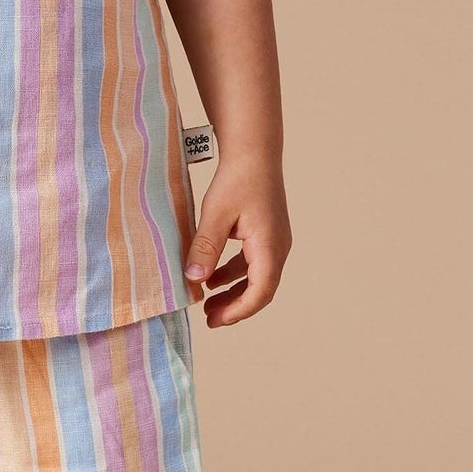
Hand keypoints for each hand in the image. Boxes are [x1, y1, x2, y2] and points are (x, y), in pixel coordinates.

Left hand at [182, 154, 292, 326]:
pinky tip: (212, 277)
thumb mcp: (215, 215)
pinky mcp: (266, 234)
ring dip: (233, 292)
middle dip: (235, 307)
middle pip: (261, 289)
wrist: (254, 151)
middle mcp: (278, 247)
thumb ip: (205, 248)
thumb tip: (194, 279)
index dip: (238, 310)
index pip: (260, 292)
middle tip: (209, 319)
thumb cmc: (237, 179)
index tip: (215, 320)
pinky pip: (252, 263)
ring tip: (207, 302)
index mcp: (270, 246)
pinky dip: (233, 274)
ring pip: (256, 277)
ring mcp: (274, 241)